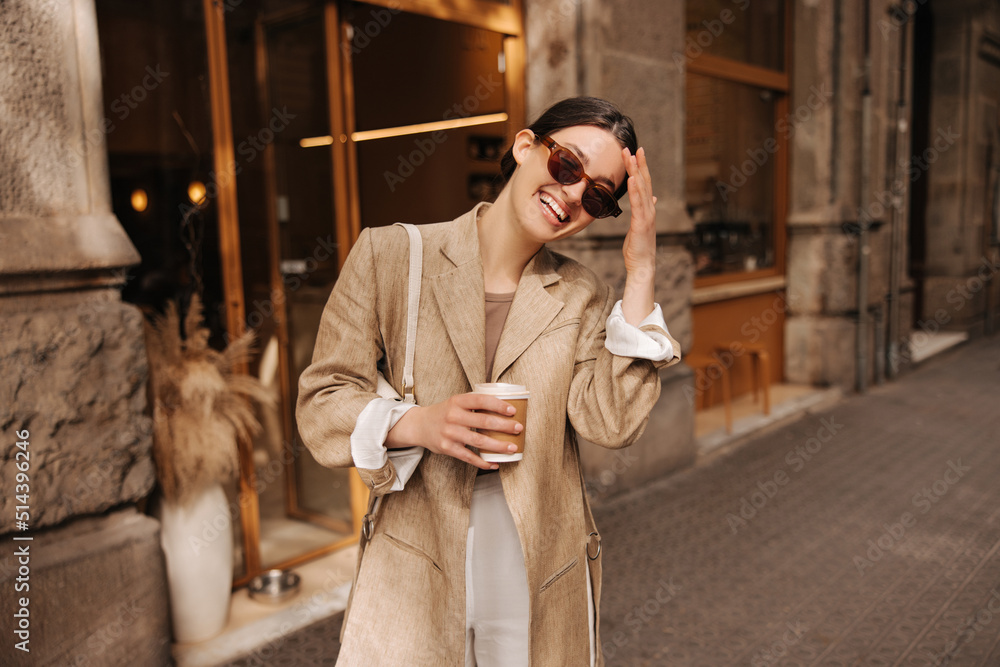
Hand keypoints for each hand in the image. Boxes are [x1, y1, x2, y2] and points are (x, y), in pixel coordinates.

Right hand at [386, 392, 522, 469]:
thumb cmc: (444, 413)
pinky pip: (469, 457)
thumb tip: (503, 405)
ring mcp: (450, 433)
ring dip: (498, 446)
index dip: (498, 405)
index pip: (481, 400)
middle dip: (504, 426)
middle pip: (483, 422)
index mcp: (457, 401)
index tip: (513, 410)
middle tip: (518, 428)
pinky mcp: (448, 448)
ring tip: (512, 448)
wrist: (419, 425)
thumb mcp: (455, 402)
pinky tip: (494, 464)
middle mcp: (453, 416)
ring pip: (479, 441)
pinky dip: (483, 462)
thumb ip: (474, 403)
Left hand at [620, 147, 656, 323]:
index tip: (636, 153)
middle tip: (633, 147)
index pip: (644, 184)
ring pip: (642, 189)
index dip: (641, 168)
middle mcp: (650, 209)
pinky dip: (636, 190)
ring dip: (636, 171)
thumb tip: (653, 197)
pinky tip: (633, 177)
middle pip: (644, 182)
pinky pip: (639, 203)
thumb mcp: (640, 225)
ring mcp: (647, 216)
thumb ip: (645, 210)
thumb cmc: (639, 248)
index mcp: (648, 209)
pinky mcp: (641, 224)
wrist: (643, 266)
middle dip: (638, 164)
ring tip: (631, 156)